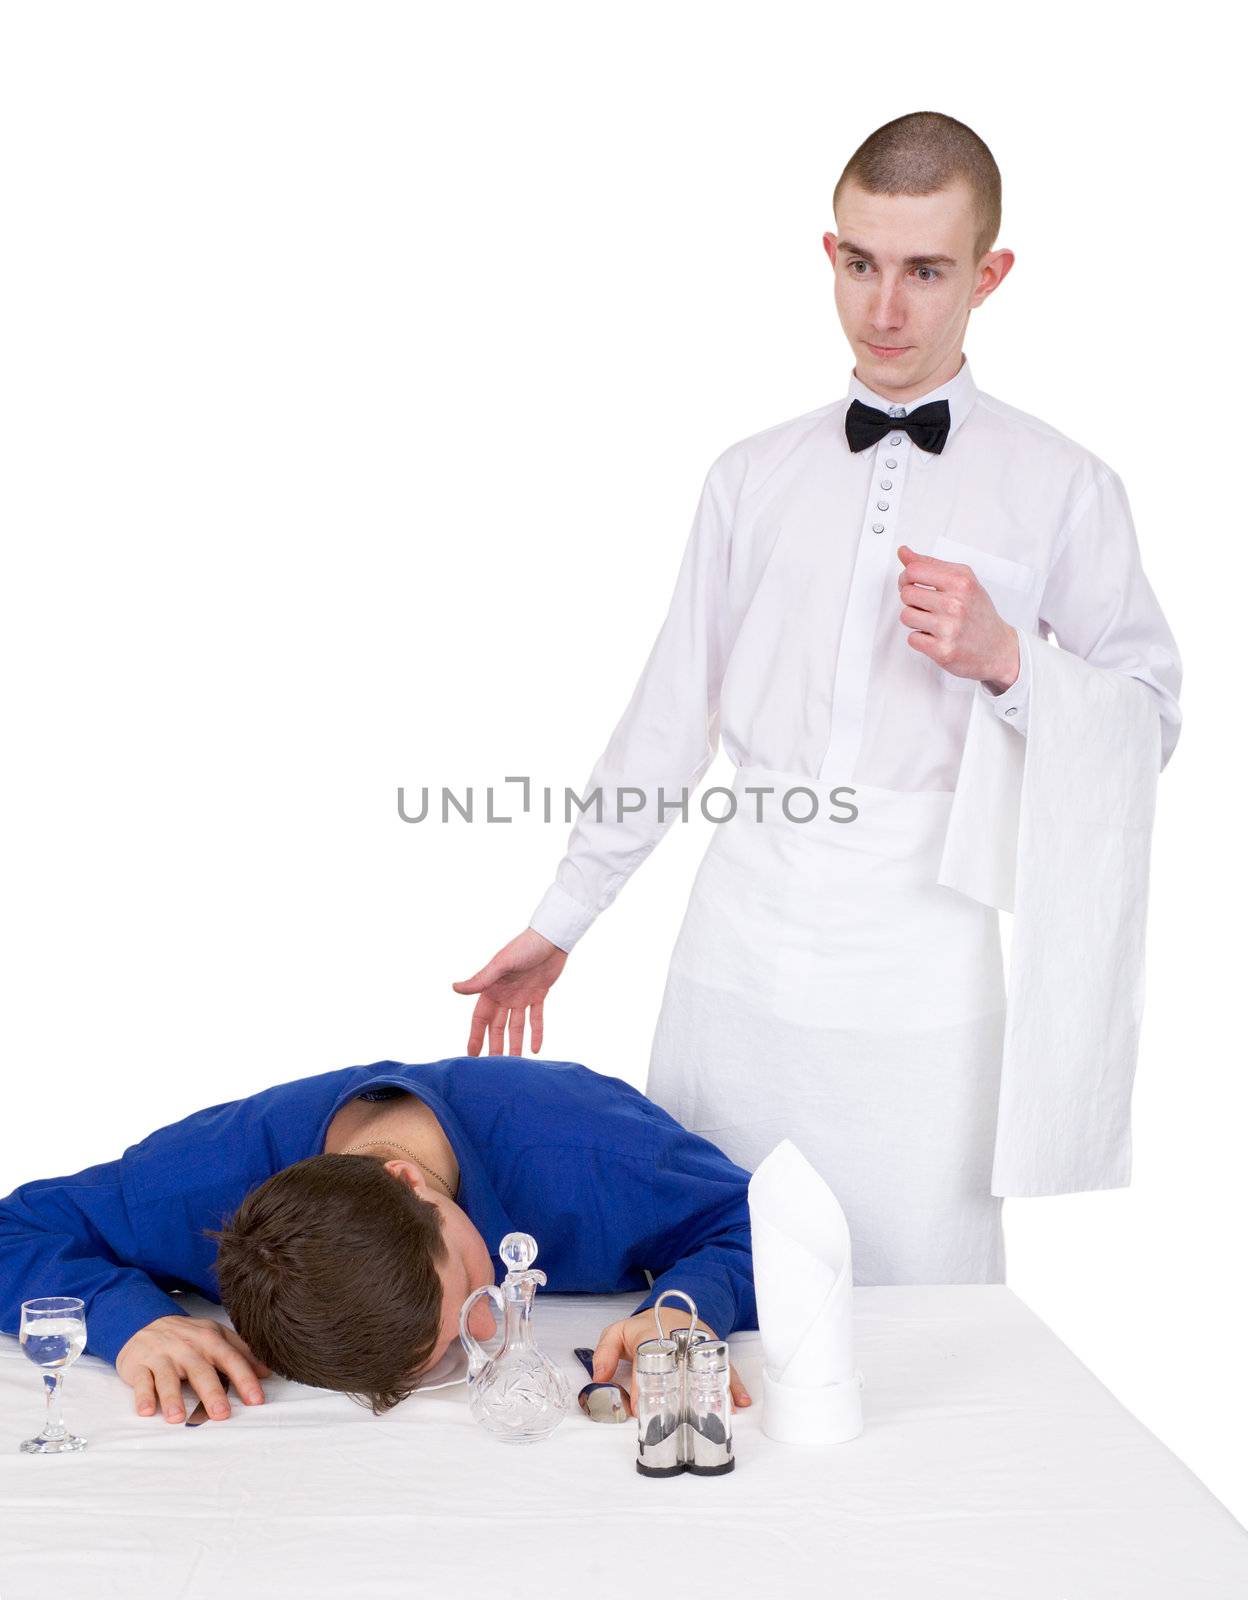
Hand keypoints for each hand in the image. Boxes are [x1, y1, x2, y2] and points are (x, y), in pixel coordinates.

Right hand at [116, 1314, 270, 1422]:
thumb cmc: (187, 1337)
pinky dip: (143, 1396)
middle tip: (221, 1414)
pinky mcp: (138, 1365)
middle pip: (200, 1370)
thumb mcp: (215, 1337)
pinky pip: (141, 1381)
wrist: (144, 1323)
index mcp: (209, 1339)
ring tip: (178, 1418)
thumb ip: (241, 1352)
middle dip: (212, 1392)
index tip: (256, 1400)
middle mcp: (187, 1347)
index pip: (231, 1359)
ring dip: (172, 1397)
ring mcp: (161, 1356)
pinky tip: (147, 1411)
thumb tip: (266, 1372)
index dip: (245, 1379)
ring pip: (167, 1377)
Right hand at [451, 927, 568, 1055]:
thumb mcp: (500, 964)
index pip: (481, 1018)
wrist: (551, 938)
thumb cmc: (524, 947)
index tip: (471, 1055)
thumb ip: (480, 979)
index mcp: (492, 988)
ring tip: (515, 1065)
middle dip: (495, 1045)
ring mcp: (522, 996)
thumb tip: (455, 988)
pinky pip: (536, 1018)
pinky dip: (536, 1032)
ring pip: (517, 1026)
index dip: (476, 1036)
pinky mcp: (539, 994)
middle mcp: (505, 994)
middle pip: (497, 1026)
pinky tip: (536, 1049)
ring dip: (516, 1043)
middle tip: (493, 1068)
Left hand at [591, 1306, 751, 1417]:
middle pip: (681, 1367)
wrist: (677, 1311)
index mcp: (653, 1335)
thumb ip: (605, 1353)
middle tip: (679, 1419)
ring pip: (707, 1369)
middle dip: (680, 1394)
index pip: (646, 1360)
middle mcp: (679, 1342)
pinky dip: (735, 1386)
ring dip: (714, 1390)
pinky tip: (740, 1402)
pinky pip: (726, 1370)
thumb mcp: (619, 1332)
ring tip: (721, 1411)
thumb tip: (599, 1378)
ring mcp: (699, 1348)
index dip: (641, 1385)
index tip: (638, 1407)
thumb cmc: (647, 1328)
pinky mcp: (713, 1354)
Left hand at [896, 543, 1019, 690]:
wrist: (997, 648)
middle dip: (912, 600)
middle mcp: (956, 604)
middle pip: (907, 593)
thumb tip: (903, 551)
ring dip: (915, 619)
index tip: (911, 584)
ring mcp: (949, 628)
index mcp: (961, 582)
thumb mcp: (963, 580)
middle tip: (927, 605)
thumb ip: (931, 565)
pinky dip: (920, 638)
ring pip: (906, 616)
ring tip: (932, 621)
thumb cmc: (978, 612)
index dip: (906, 577)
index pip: (914, 570)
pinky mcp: (943, 650)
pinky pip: (912, 638)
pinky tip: (936, 636)